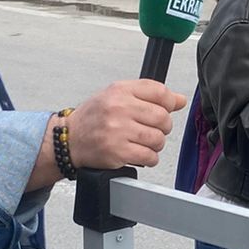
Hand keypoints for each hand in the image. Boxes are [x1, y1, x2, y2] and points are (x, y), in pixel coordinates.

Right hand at [65, 79, 187, 171]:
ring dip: (155, 144)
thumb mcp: (117, 96)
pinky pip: (149, 156)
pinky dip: (149, 158)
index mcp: (120, 91)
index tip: (167, 109)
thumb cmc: (93, 118)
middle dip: (162, 127)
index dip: (169, 102)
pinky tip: (138, 153)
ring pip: (158, 139)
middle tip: (151, 129)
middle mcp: (119, 108)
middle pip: (163, 117)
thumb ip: (148, 95)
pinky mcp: (118, 152)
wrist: (69, 139)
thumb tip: (179, 100)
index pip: (159, 92)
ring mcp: (118, 131)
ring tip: (142, 142)